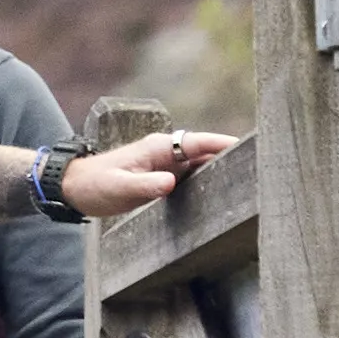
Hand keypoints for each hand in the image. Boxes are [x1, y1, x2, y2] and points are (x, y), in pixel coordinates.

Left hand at [51, 126, 239, 220]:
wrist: (75, 188)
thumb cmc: (95, 185)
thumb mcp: (119, 188)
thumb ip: (146, 186)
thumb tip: (171, 184)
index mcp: (159, 148)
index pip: (198, 142)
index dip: (224, 144)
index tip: (250, 146)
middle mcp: (167, 153)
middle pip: (207, 153)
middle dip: (232, 158)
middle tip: (263, 167)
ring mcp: (167, 165)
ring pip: (203, 166)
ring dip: (224, 171)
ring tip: (254, 182)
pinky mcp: (165, 178)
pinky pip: (193, 178)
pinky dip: (209, 183)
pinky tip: (225, 195)